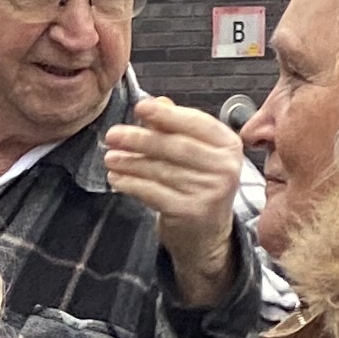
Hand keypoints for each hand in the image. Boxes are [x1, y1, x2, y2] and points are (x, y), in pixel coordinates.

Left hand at [101, 95, 246, 306]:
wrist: (206, 235)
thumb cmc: (197, 185)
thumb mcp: (195, 154)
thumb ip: (176, 128)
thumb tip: (156, 102)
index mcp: (228, 145)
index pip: (197, 123)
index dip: (167, 114)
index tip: (140, 106)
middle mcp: (225, 167)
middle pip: (177, 146)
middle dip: (141, 139)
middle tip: (112, 135)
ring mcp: (210, 191)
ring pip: (162, 170)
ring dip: (131, 162)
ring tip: (110, 157)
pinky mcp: (191, 211)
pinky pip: (154, 193)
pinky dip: (132, 184)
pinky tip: (116, 178)